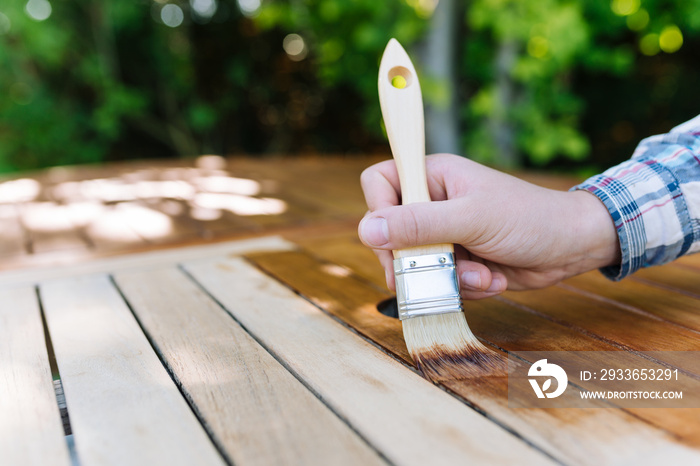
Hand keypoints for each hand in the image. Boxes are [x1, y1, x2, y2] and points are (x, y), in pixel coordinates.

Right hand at [358, 154, 620, 298]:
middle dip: (414, 259)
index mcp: (433, 177)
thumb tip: (368, 230)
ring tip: (481, 275)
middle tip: (434, 271)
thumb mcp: (472, 218)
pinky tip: (492, 278)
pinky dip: (464, 287)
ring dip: (446, 278)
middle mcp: (433, 203)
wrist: (571, 248)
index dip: (379, 210)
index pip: (379, 183)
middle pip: (389, 233)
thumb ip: (420, 224)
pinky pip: (438, 281)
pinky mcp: (457, 261)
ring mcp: (444, 234)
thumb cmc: (529, 218)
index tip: (395, 236)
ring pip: (414, 264)